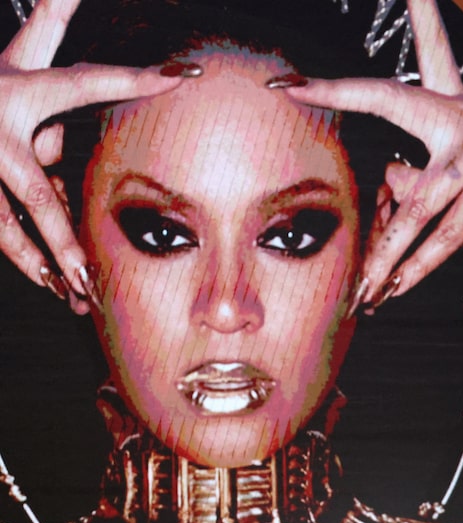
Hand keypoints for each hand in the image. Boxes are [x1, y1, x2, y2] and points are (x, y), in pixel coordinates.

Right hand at [0, 0, 184, 311]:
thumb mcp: (24, 47)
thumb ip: (54, 19)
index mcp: (21, 90)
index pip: (86, 83)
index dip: (134, 77)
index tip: (182, 75)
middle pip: (34, 195)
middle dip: (61, 237)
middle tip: (92, 273)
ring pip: (8, 226)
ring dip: (42, 263)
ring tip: (76, 293)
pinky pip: (4, 231)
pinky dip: (30, 258)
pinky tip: (58, 284)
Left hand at [282, 0, 462, 304]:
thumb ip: (424, 178)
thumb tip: (389, 187)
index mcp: (461, 108)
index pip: (428, 55)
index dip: (396, 27)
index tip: (360, 20)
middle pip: (390, 97)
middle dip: (337, 90)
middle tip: (288, 86)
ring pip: (411, 201)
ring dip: (382, 254)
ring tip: (360, 289)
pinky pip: (439, 235)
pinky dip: (414, 269)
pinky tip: (392, 290)